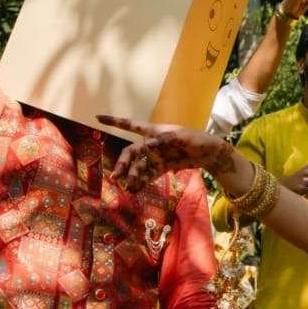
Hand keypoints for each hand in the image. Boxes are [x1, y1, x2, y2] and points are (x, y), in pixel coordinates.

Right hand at [99, 116, 236, 189]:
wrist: (210, 153)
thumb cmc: (197, 139)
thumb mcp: (183, 137)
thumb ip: (165, 139)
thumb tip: (148, 144)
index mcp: (154, 131)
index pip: (130, 124)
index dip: (114, 121)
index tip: (98, 118)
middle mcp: (152, 144)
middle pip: (131, 153)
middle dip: (122, 164)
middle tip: (115, 177)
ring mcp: (156, 156)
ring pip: (138, 166)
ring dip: (132, 176)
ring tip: (129, 188)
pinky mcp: (162, 167)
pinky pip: (148, 175)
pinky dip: (142, 182)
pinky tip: (135, 190)